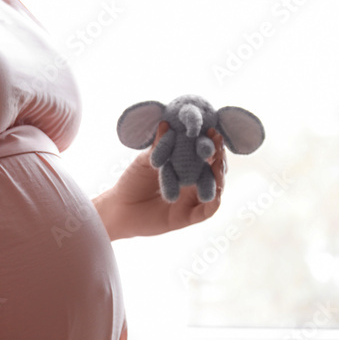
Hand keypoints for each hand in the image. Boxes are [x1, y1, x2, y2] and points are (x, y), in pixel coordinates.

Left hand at [95, 122, 225, 238]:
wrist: (119, 208)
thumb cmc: (132, 182)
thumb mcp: (145, 161)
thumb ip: (159, 146)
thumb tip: (165, 124)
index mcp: (185, 166)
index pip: (204, 152)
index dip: (209, 142)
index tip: (211, 129)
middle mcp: (194, 182)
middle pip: (214, 168)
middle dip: (218, 154)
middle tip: (217, 141)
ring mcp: (193, 199)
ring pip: (216, 187)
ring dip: (219, 173)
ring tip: (216, 161)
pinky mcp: (190, 216)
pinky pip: (209, 209)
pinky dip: (214, 199)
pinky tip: (216, 188)